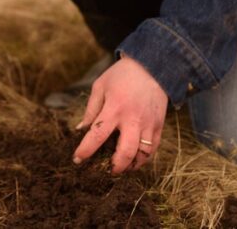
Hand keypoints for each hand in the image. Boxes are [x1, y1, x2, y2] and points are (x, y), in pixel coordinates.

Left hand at [73, 56, 167, 173]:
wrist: (152, 67)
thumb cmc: (121, 75)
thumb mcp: (100, 86)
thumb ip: (91, 109)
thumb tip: (81, 129)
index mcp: (114, 108)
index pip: (98, 135)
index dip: (86, 150)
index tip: (78, 159)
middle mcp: (133, 119)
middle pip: (125, 152)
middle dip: (114, 166)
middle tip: (106, 169)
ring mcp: (148, 124)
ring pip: (142, 155)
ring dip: (130, 165)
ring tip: (121, 166)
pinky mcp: (159, 126)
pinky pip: (153, 150)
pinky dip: (144, 159)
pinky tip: (134, 159)